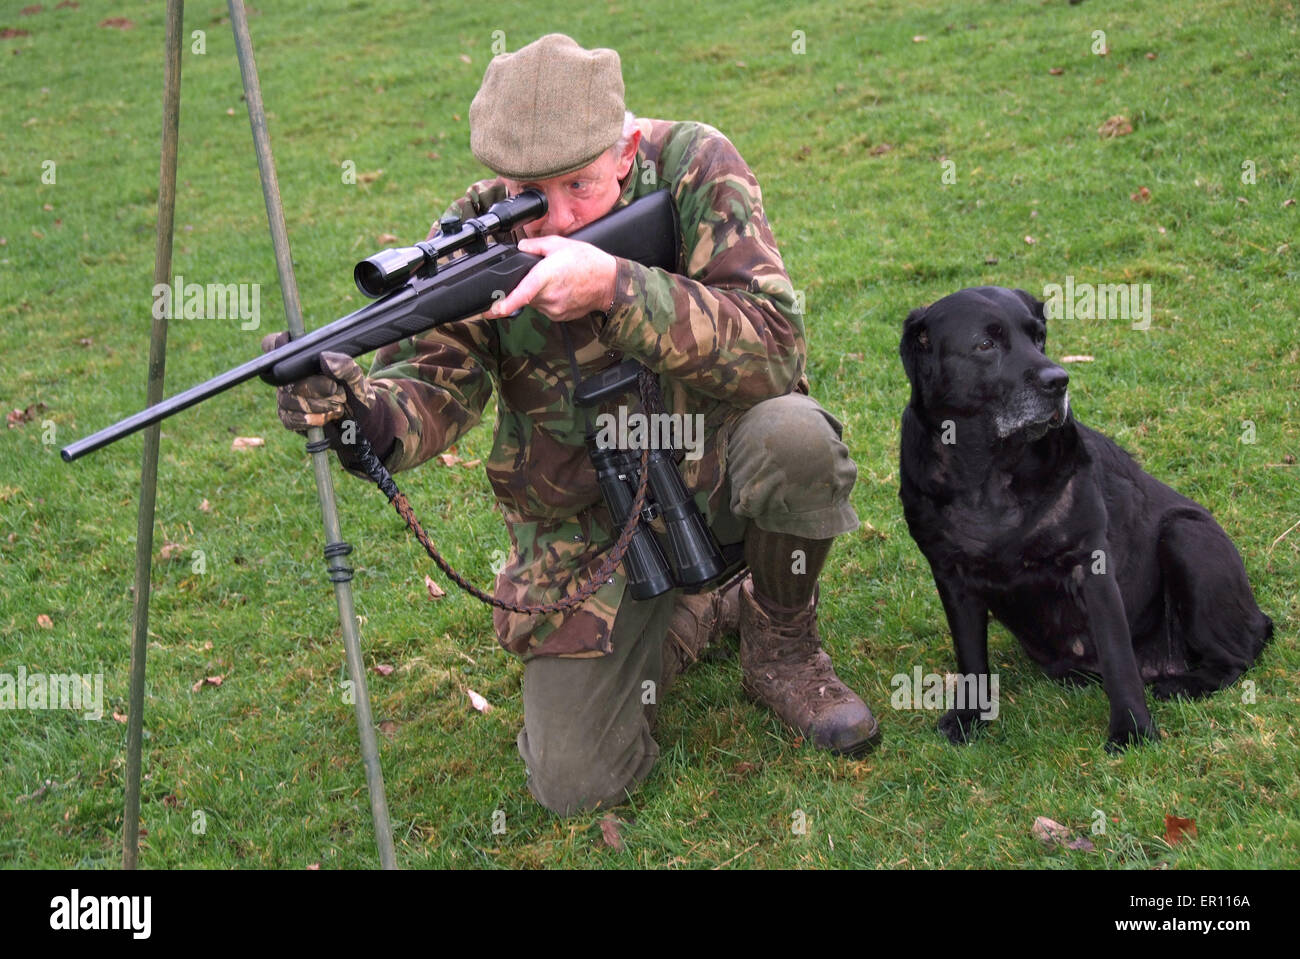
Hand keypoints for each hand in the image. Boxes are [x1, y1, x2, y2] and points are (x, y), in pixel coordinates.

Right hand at [261, 332, 375, 432]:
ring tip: (337, 405)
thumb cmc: (353, 393)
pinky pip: (291, 418)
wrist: (359, 421)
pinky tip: (327, 417)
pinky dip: (313, 419)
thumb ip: (344, 366)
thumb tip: (324, 357)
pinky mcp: (288, 417)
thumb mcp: (355, 378)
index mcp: (302, 359)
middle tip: (338, 391)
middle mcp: (289, 376)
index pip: (272, 343)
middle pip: (288, 378)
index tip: (296, 352)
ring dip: (319, 405)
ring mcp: (285, 397)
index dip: (277, 344)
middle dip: (318, 387)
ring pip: (289, 399)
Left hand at [488, 235, 617, 321]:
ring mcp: (554, 309)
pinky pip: (545, 308)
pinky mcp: (559, 316)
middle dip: (526, 285)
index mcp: (546, 277)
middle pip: (524, 295)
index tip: (490, 311)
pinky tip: (561, 290)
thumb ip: (535, 245)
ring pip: (534, 302)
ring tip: (557, 280)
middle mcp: (549, 296)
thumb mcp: (560, 244)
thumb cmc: (588, 262)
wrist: (609, 282)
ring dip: (538, 293)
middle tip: (544, 274)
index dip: (504, 304)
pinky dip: (548, 300)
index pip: (521, 294)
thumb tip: (520, 247)